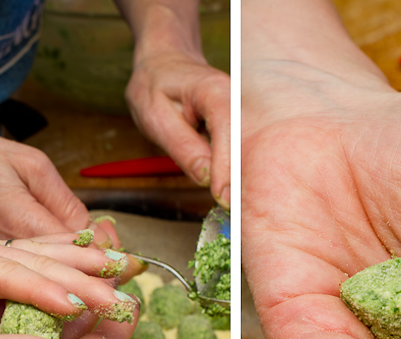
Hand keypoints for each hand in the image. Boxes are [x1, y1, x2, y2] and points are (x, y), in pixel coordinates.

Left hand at [0, 229, 139, 338]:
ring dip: (80, 258)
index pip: (1, 273)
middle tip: (124, 295)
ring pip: (36, 249)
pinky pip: (27, 250)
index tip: (80, 305)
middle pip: (30, 257)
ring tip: (125, 267)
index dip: (41, 289)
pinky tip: (88, 259)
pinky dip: (61, 253)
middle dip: (79, 275)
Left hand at [125, 50, 230, 208]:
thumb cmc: (155, 86)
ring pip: (245, 151)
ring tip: (236, 209)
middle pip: (245, 144)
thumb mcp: (156, 116)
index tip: (223, 198)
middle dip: (240, 178)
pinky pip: (238, 152)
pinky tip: (229, 193)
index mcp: (215, 91)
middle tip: (235, 213)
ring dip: (240, 178)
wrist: (164, 64)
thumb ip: (182, 146)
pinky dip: (233, 172)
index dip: (226, 168)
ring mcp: (241, 113)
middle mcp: (237, 100)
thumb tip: (205, 177)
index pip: (227, 131)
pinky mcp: (238, 127)